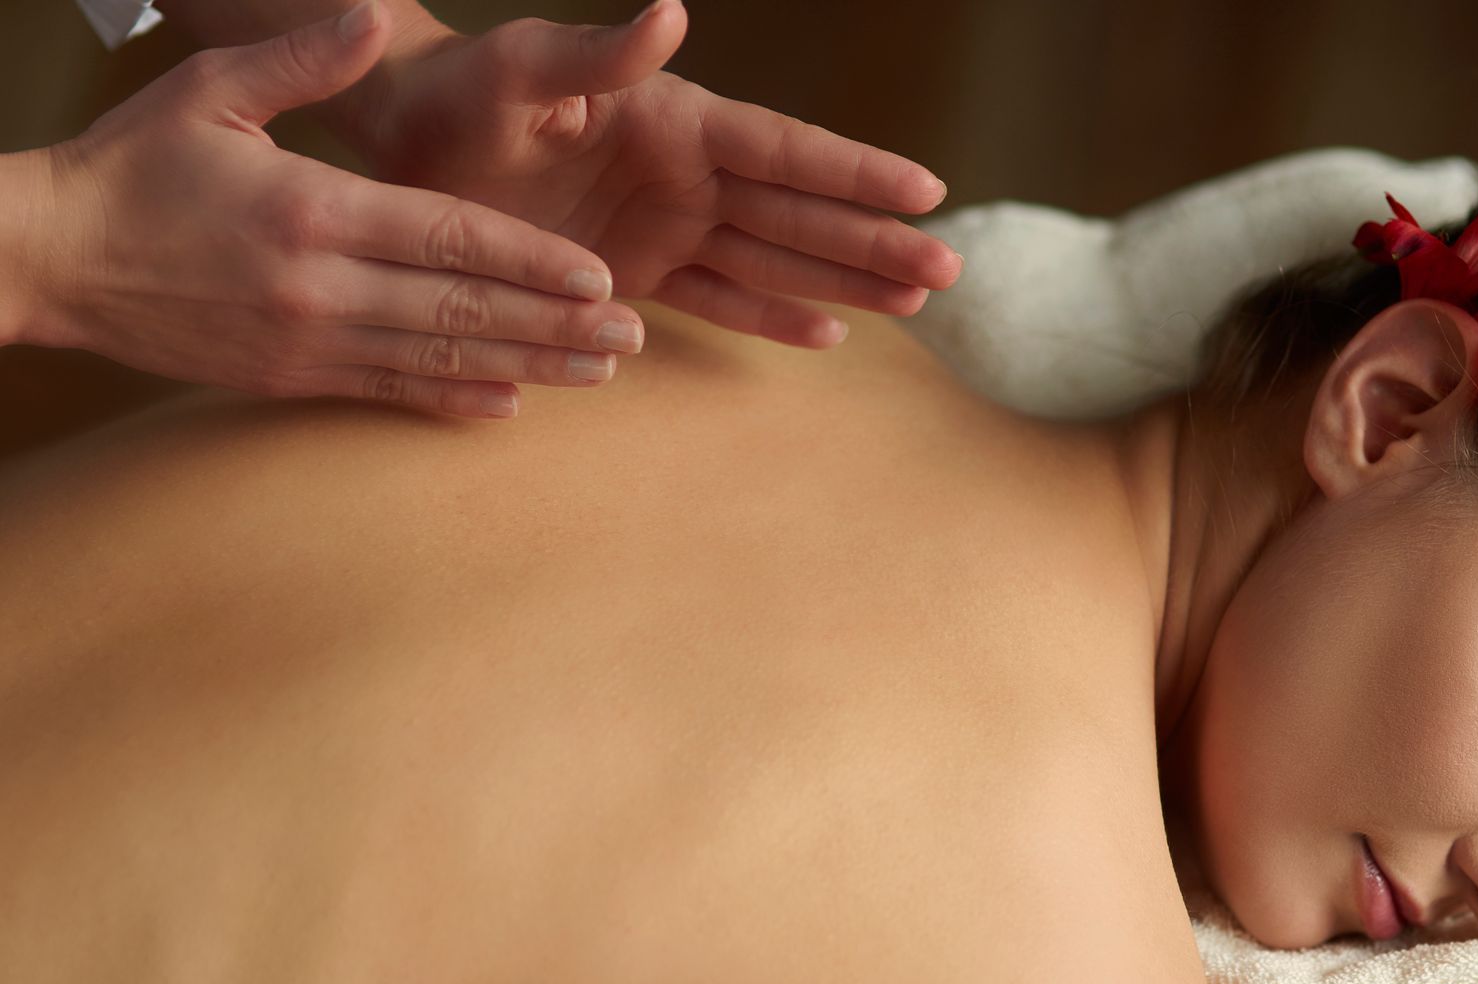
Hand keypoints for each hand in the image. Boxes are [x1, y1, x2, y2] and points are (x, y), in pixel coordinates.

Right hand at [34, 5, 649, 418]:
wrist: (50, 259)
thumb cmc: (132, 166)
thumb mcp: (210, 92)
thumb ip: (303, 63)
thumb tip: (373, 17)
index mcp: (314, 210)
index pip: (450, 239)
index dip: (532, 262)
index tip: (600, 278)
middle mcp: (322, 285)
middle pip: (463, 309)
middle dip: (556, 325)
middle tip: (631, 338)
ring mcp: (308, 341)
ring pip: (440, 359)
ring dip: (528, 368)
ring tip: (599, 375)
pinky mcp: (290, 379)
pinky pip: (389, 392)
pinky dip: (453, 400)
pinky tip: (510, 406)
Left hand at [342, 0, 963, 349]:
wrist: (408, 143)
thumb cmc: (462, 94)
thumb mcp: (523, 68)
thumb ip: (598, 52)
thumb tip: (672, 13)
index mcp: (675, 122)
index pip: (786, 150)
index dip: (856, 172)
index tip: (927, 189)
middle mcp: (687, 176)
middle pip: (803, 213)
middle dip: (874, 240)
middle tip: (948, 269)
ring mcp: (669, 226)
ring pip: (777, 259)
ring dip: (845, 282)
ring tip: (915, 303)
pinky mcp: (638, 272)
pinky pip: (719, 299)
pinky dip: (770, 317)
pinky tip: (828, 335)